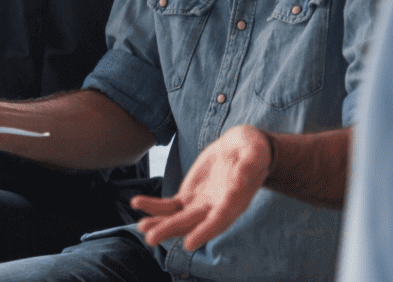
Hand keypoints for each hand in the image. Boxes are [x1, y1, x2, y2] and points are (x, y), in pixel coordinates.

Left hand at [131, 124, 271, 250]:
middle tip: (150, 238)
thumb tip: (241, 178)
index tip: (189, 243)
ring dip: (158, 223)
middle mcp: (216, 209)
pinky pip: (170, 206)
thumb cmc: (252, 150)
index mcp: (234, 202)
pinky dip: (154, 206)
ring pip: (177, 219)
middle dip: (170, 231)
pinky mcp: (189, 196)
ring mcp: (200, 204)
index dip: (205, 232)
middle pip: (192, 224)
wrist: (241, 149)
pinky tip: (137, 203)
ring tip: (140, 225)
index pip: (219, 221)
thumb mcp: (254, 152)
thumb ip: (249, 165)